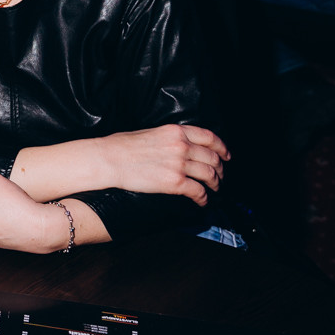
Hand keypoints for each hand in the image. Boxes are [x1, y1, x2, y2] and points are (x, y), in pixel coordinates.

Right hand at [97, 124, 229, 205]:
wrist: (108, 159)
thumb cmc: (121, 146)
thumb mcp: (150, 132)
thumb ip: (169, 138)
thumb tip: (177, 146)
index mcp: (176, 131)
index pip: (209, 137)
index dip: (221, 148)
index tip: (225, 155)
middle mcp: (181, 146)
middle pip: (212, 158)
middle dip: (220, 169)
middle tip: (219, 176)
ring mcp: (179, 164)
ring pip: (210, 175)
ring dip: (215, 184)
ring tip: (214, 189)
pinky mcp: (175, 183)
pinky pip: (198, 192)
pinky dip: (204, 199)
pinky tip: (202, 202)